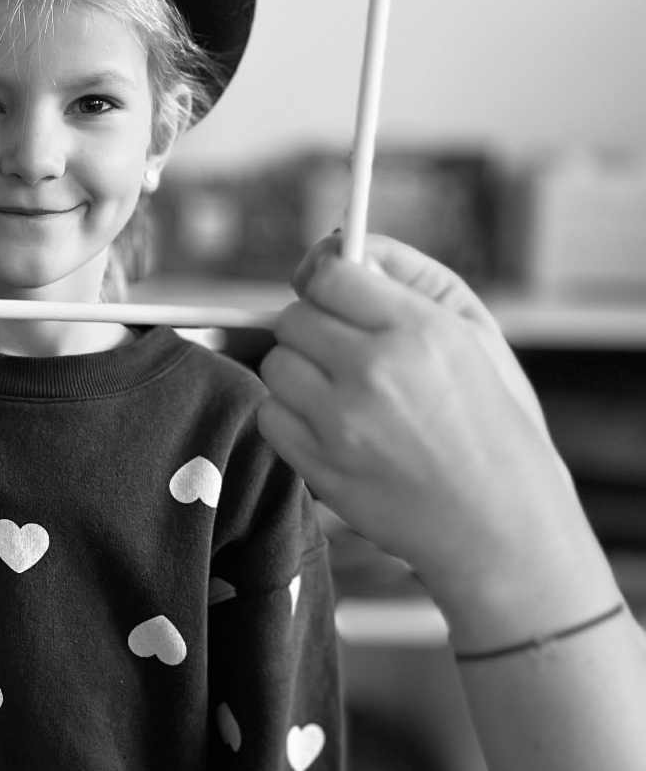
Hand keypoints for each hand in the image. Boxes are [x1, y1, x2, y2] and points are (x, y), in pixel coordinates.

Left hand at [255, 233, 591, 628]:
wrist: (500, 525)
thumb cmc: (494, 422)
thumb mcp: (476, 333)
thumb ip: (410, 277)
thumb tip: (342, 245)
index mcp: (418, 330)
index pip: (327, 274)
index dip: (324, 278)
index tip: (333, 290)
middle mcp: (373, 372)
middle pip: (293, 318)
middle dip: (314, 328)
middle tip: (345, 350)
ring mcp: (340, 424)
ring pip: (275, 366)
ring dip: (299, 373)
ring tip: (343, 392)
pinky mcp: (318, 467)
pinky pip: (270, 416)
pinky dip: (291, 417)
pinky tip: (331, 426)